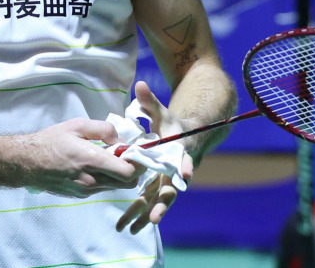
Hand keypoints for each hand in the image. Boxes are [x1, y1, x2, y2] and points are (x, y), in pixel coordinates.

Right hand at [23, 118, 143, 197]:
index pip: (129, 172)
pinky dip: (105, 179)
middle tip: (124, 156)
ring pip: (116, 187)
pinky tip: (92, 167)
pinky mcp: (81, 196)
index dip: (137, 164)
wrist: (27, 162)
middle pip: (128, 183)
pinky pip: (102, 188)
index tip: (134, 152)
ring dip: (118, 175)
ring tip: (106, 160)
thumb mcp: (77, 125)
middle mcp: (92, 180)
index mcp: (91, 160)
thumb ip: (103, 129)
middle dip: (132, 170)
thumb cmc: (51, 140)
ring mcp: (87, 190)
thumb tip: (120, 139)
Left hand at [114, 81, 194, 232]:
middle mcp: (175, 172)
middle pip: (170, 190)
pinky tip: (128, 226)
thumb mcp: (162, 113)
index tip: (186, 176)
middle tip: (153, 218)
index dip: (185, 169)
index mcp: (178, 154)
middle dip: (161, 205)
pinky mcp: (156, 187)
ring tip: (130, 230)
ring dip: (145, 215)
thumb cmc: (173, 125)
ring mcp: (165, 182)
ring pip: (156, 201)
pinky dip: (139, 213)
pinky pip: (148, 202)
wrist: (183, 138)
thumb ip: (150, 102)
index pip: (183, 162)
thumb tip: (140, 84)